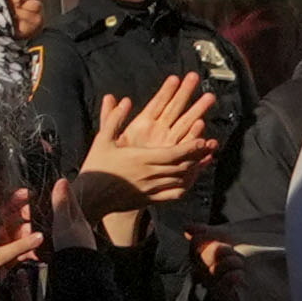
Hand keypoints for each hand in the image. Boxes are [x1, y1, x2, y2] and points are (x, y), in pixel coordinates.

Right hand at [77, 78, 223, 221]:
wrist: (90, 198)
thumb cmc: (96, 167)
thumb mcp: (102, 140)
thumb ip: (114, 119)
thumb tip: (123, 100)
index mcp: (141, 159)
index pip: (173, 153)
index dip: (190, 147)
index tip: (203, 140)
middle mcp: (150, 175)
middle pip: (181, 166)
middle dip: (198, 155)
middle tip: (211, 146)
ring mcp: (152, 189)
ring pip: (180, 180)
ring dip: (195, 169)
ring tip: (206, 159)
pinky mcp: (150, 199)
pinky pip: (174, 194)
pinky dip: (185, 186)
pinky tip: (191, 180)